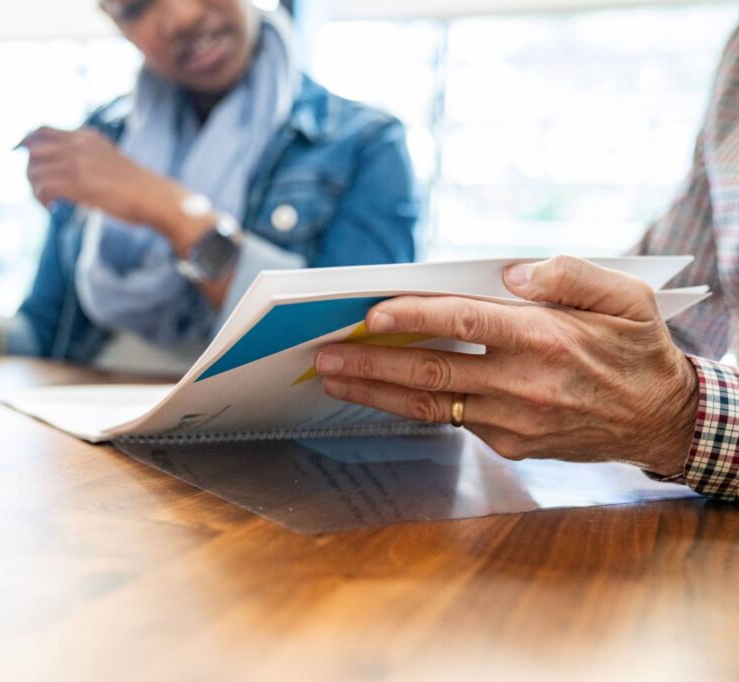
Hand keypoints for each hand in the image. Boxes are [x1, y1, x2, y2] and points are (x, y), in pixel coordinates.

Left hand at [20, 126, 184, 229]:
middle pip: (31, 149)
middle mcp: (79, 144)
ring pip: (34, 170)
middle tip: (41, 191)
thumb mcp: (108, 161)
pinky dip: (42, 200)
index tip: (22, 163)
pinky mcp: (80, 183)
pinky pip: (44, 187)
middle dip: (29, 171)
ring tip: (48, 203)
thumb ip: (85, 158)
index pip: (40, 131)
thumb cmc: (136, 187)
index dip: (24, 145)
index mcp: (86, 136)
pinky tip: (54, 209)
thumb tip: (62, 172)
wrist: (156, 197)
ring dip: (34, 189)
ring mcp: (79, 162)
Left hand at [314, 256, 699, 475]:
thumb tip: (512, 272)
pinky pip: (453, 420)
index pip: (464, 323)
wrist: (660, 419)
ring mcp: (514, 421)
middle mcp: (524, 384)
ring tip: (333, 379)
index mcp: (546, 338)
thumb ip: (570, 273)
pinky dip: (413, 405)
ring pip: (430, 404)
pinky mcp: (509, 444)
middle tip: (325, 354)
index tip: (370, 313)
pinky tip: (381, 392)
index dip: (414, 316)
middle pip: (431, 370)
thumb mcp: (626, 296)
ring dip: (375, 392)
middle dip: (371, 362)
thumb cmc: (638, 350)